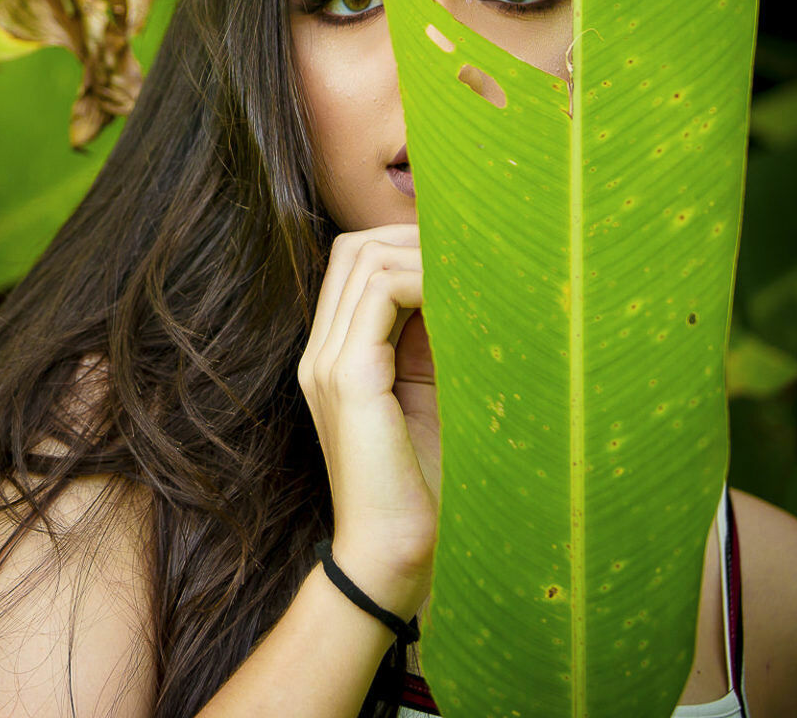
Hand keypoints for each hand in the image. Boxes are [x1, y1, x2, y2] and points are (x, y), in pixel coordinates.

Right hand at [298, 224, 439, 615]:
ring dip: (424, 255)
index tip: (465, 260)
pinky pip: (382, 292)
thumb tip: (472, 293)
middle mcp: (321, 355)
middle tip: (473, 254)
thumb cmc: (424, 493)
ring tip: (475, 276)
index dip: (407, 247)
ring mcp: (328, 363)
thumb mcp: (433, 404)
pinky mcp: (349, 377)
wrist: (392, 560)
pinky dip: (426, 280)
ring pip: (365, 259)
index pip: (355, 267)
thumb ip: (435, 351)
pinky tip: (465, 301)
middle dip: (414, 237)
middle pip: (354, 250)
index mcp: (335, 361)